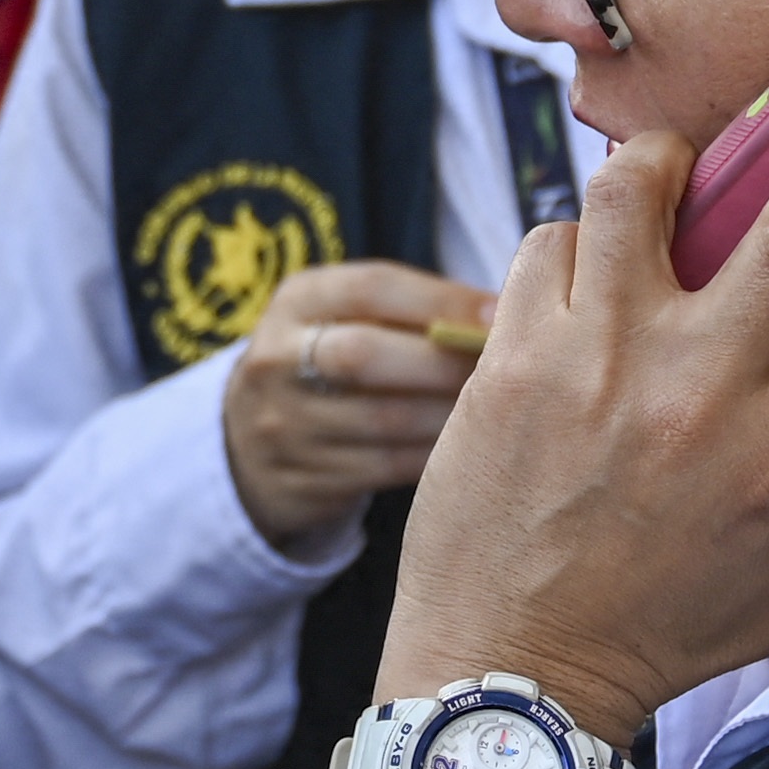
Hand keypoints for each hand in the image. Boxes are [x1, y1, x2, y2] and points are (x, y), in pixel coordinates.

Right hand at [220, 262, 495, 551]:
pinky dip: (436, 458)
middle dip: (443, 363)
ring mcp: (282, 425)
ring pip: (381, 421)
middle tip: (509, 373)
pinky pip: (384, 469)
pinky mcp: (299, 480)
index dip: (442, 300)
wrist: (254, 445)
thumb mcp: (350, 322)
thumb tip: (514, 308)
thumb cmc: (338, 368)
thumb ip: (415, 312)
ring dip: (450, 416)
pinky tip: (473, 452)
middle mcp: (277, 359)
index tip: (504, 314)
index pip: (371, 288)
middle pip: (364, 356)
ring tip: (503, 413)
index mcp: (297, 301)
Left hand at [371, 30, 768, 735]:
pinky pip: (551, 241)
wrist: (509, 672)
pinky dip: (574, 238)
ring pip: (637, 199)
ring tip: (682, 159)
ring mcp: (599, 363)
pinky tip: (588, 267)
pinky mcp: (514, 354)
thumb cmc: (656, 636)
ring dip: (666, 162)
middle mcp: (696, 393)